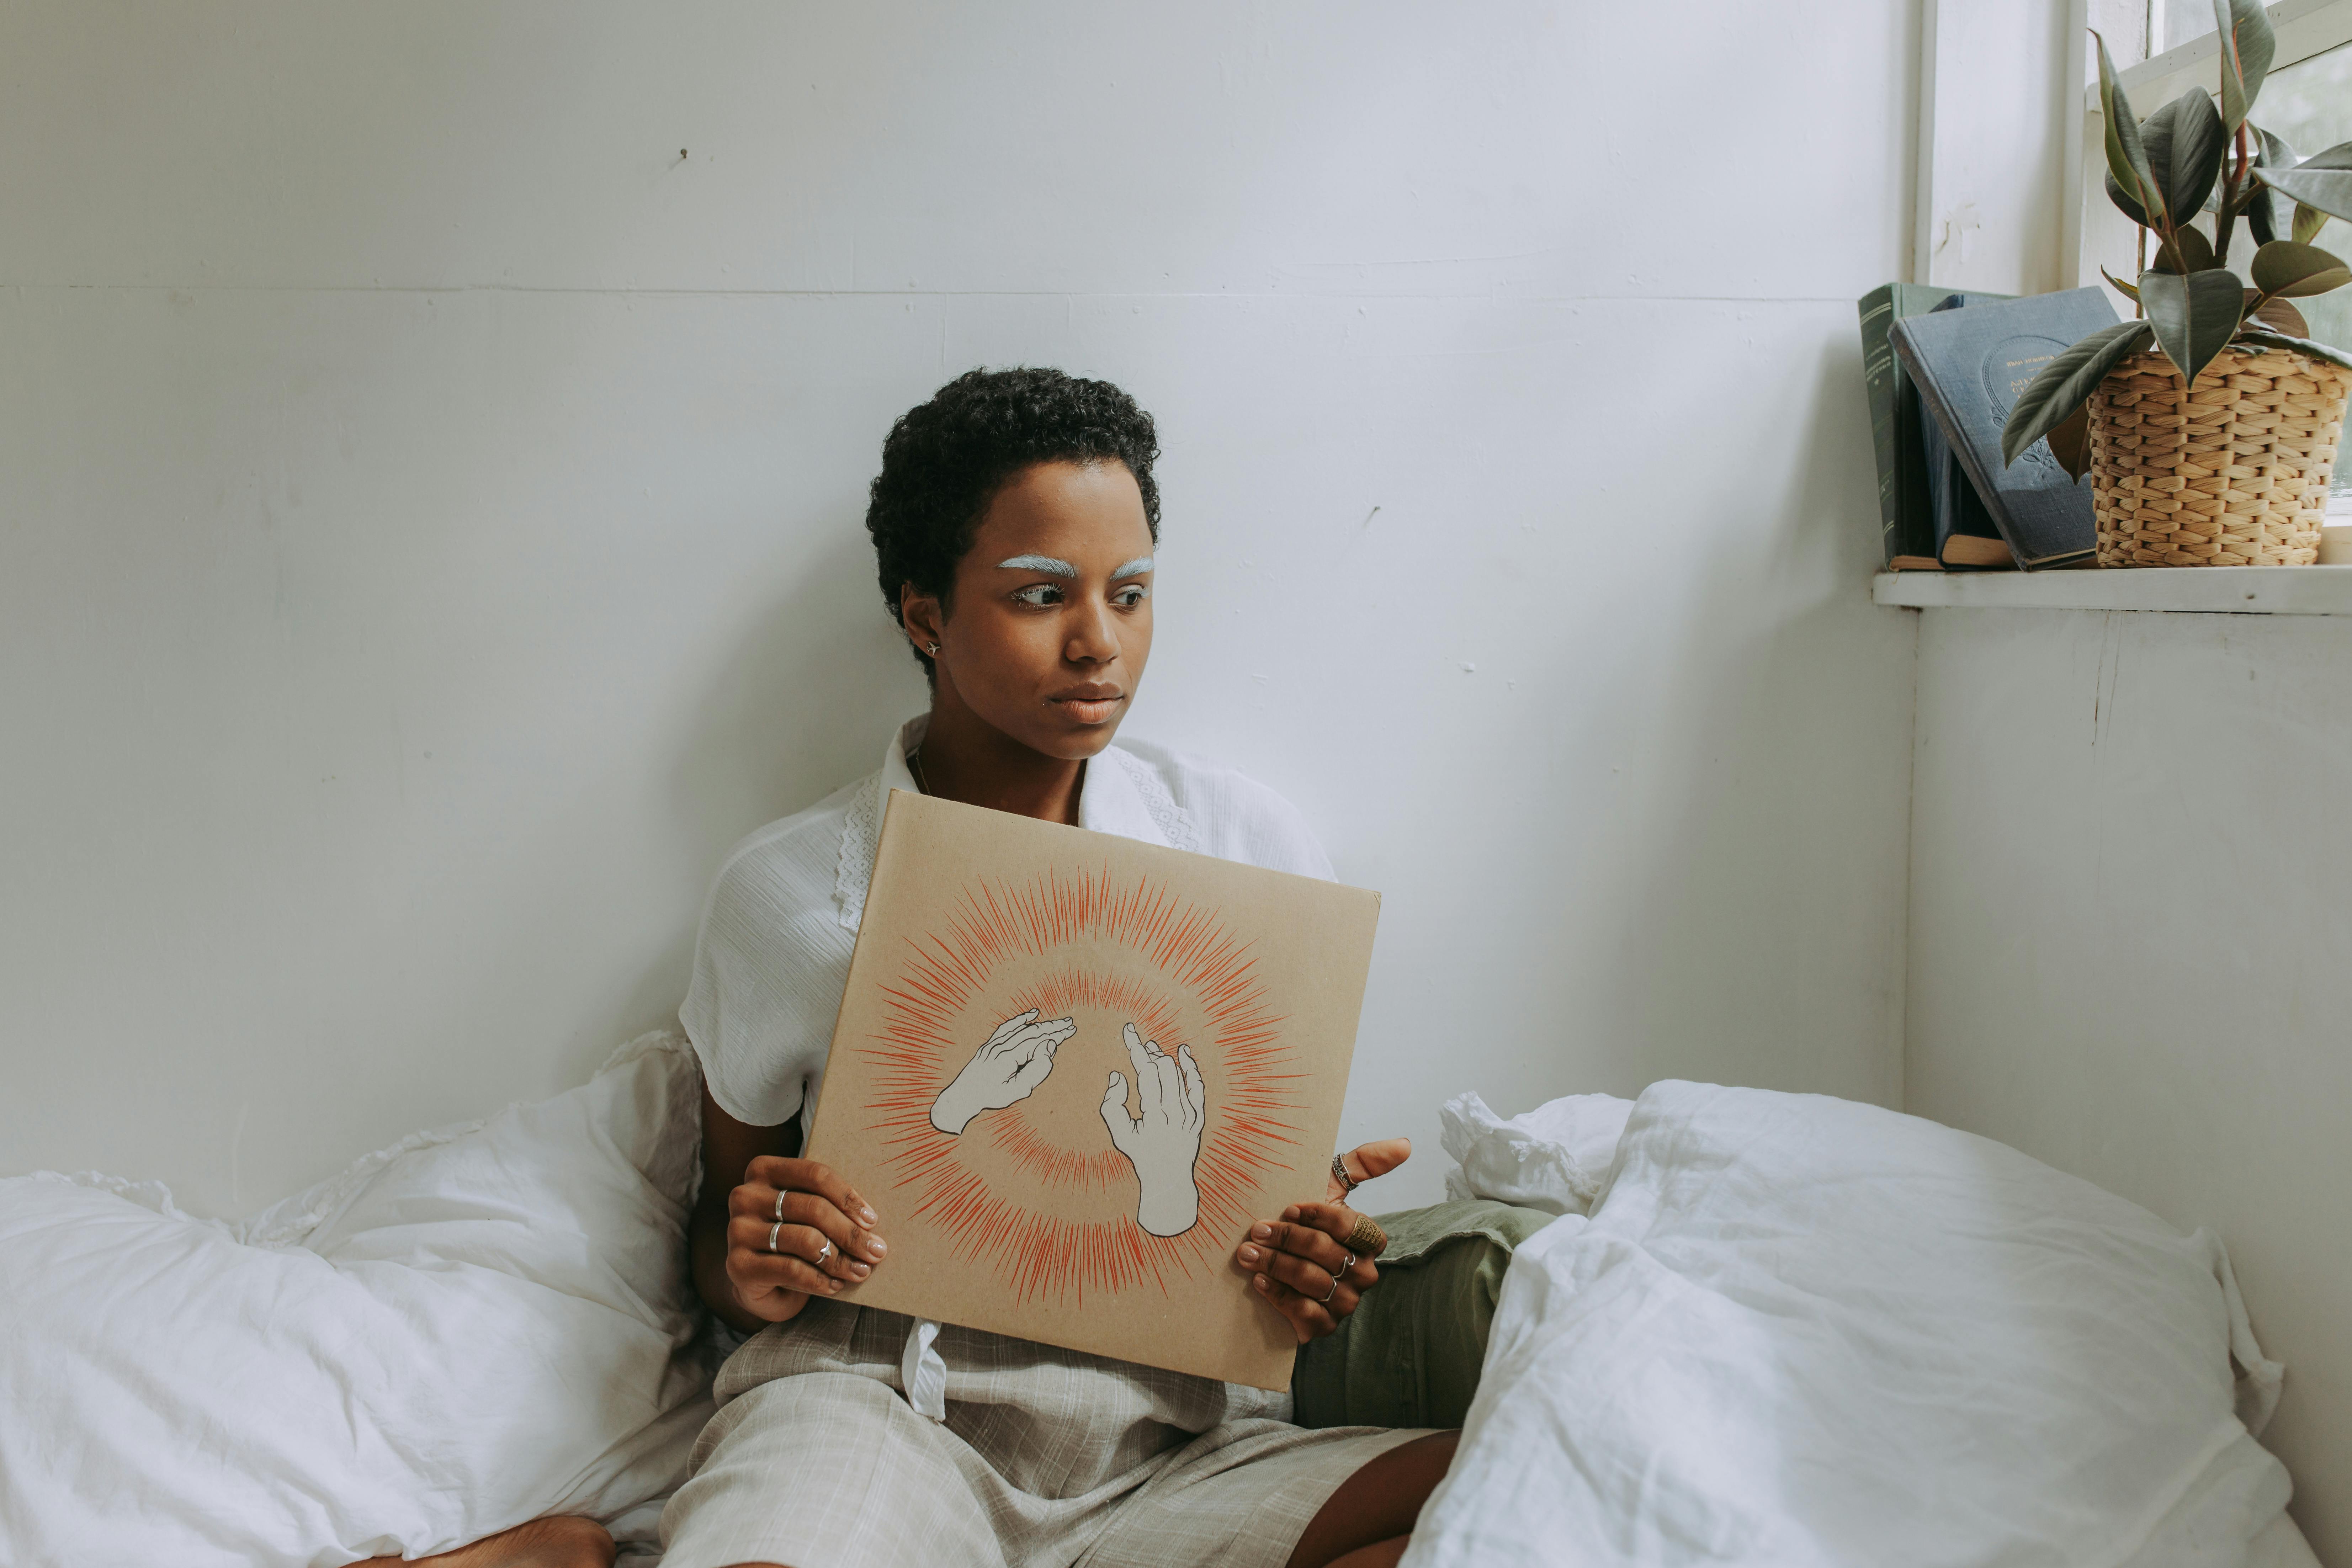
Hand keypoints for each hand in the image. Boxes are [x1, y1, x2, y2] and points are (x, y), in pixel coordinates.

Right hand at [723, 1155, 889, 1323]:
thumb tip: (871, 1223)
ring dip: (840, 1259)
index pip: (815, 1175)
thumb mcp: (805, 1213)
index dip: (848, 1197)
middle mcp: (745, 1196)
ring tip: (861, 1271)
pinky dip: (819, 1279)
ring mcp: (737, 1230)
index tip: (872, 1220)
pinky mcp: (738, 1265)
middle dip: (851, 1233)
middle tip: (876, 1251)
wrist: (755, 1279)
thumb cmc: (790, 1237)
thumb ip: (827, 1205)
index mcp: (763, 1170)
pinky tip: (835, 1285)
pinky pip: (791, 1269)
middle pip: (813, 1208)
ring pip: (805, 1240)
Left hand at [931, 1009, 1075, 1134]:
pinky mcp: (990, 1044)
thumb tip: (1047, 1048)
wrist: (963, 1095)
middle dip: (1052, 1028)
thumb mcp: (1017, 1090)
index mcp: (1007, 1058)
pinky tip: (1033, 1014)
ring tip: (1058, 1022)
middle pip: (1031, 1032)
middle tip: (1070, 1024)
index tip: (1069, 1032)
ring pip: (1021, 1028)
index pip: (1036, 1043)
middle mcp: (1000, 1047)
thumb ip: (1035, 1071)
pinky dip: (1021, 1019)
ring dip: (1041, 1024)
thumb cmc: (991, 1095)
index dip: (1054, 1037)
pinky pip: (1007, 1027)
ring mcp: (994, 1044)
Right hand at [1100, 1022, 1204, 1236]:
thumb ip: (1112, 1104)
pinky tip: (1183, 1051)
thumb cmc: (1140, 1153)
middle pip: (1164, 1068)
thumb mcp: (1119, 1134)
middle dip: (1149, 1052)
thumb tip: (1119, 1075)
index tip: (1129, 1031)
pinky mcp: (1199, 1115)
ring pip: (1179, 1074)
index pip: (1146, 1072)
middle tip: (1139, 1045)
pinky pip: (1197, 1085)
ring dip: (1164, 1057)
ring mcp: (1190, 1114)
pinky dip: (1190, 1066)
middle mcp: (1175, 1113)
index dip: (1136, 1048)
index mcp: (1153, 1116)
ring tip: (1151, 1048)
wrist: (1168, 1176)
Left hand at [1237, 1137, 1411, 1342]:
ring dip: (1276, 1265)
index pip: (1349, 1226)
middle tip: (1256, 1231)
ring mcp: (1346, 1302)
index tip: (1289, 1207)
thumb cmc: (1304, 1218)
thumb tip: (1405, 1143)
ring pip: (1312, 1281)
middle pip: (1326, 1253)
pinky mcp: (1325, 1326)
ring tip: (1248, 1253)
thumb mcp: (1329, 1185)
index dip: (1317, 1216)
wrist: (1276, 1260)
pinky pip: (1305, 1313)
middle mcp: (1363, 1273)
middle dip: (1287, 1239)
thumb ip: (1365, 1162)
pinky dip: (1279, 1296)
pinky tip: (1259, 1281)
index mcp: (1368, 1241)